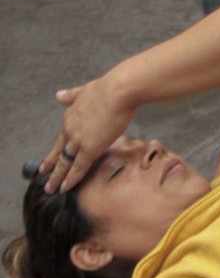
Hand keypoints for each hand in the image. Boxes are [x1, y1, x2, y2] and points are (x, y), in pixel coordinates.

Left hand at [41, 75, 135, 192]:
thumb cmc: (109, 89)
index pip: (62, 137)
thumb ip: (71, 95)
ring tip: (51, 188)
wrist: (118, 92)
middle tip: (43, 175)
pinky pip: (78, 168)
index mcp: (70, 116)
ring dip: (57, 176)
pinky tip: (65, 187)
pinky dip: (71, 179)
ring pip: (64, 162)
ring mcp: (78, 140)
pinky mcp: (90, 149)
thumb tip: (59, 96)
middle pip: (58, 151)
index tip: (52, 156)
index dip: (56, 148)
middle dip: (50, 165)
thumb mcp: (84, 90)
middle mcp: (70, 129)